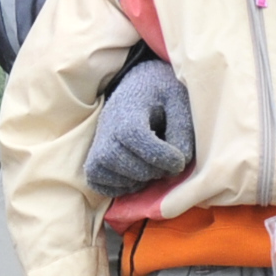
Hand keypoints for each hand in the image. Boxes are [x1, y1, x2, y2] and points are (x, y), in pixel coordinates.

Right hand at [83, 55, 194, 193]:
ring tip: (152, 165)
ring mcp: (96, 148)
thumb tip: (179, 163)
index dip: (161, 155)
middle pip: (130, 165)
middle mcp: (106, 130)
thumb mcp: (178, 102)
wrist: (136, 88)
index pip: (136, 137)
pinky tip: (136, 175)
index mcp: (128, 110)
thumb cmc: (161, 95)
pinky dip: (122, 188)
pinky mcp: (92, 163)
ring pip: (118, 179)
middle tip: (167, 162)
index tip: (179, 161)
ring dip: (142, 180)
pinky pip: (102, 186)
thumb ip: (182, 130)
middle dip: (155, 170)